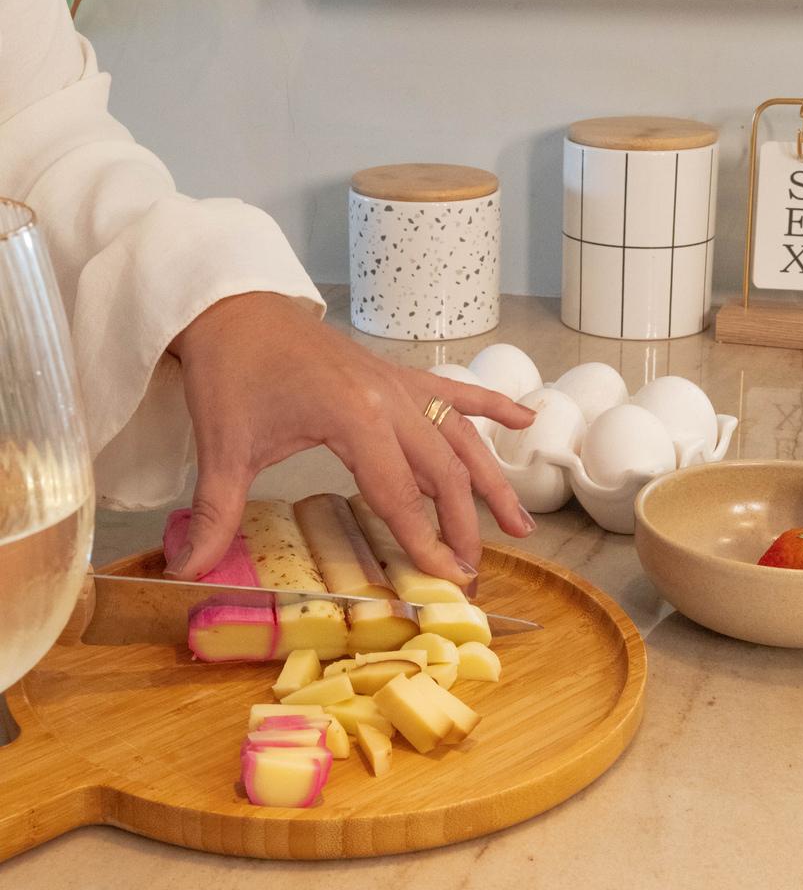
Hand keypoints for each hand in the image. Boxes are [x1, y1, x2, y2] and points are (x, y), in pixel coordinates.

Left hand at [165, 292, 536, 585]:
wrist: (232, 307)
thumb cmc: (230, 373)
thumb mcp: (223, 447)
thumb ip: (214, 513)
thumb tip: (188, 570)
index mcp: (354, 417)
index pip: (402, 494)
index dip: (427, 542)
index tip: (450, 582)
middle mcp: (390, 398)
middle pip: (443, 471)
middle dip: (464, 527)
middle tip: (475, 575)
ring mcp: (399, 382)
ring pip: (461, 436)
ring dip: (492, 480)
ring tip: (521, 525)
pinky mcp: (396, 373)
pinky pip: (455, 390)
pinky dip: (492, 405)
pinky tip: (527, 419)